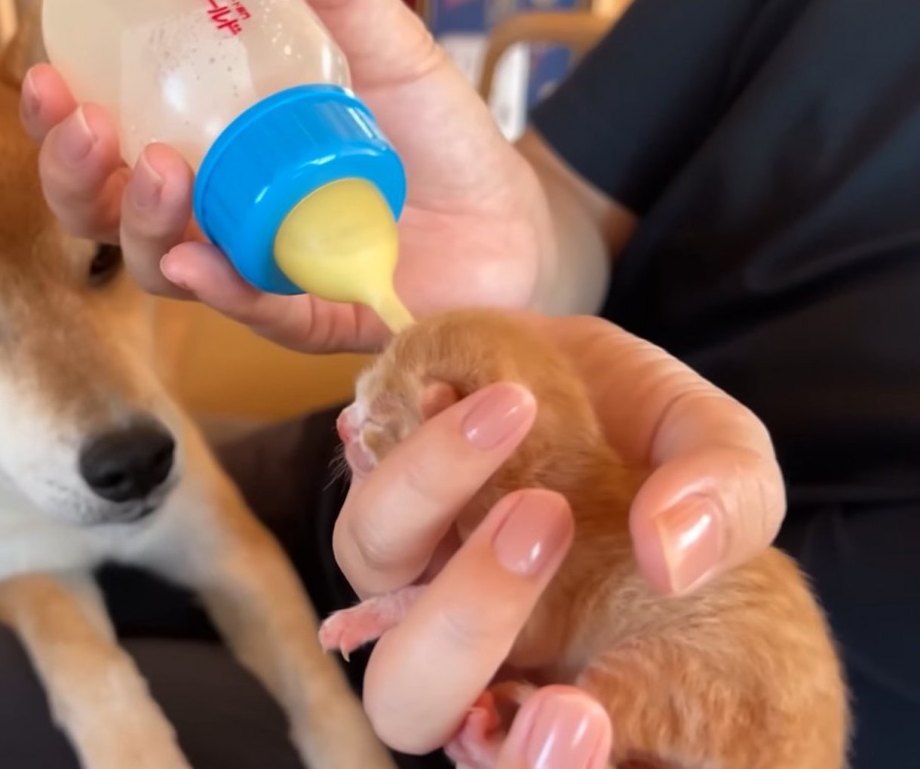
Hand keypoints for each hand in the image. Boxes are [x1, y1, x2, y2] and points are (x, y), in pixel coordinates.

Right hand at [22, 0, 553, 353]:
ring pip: (170, 270)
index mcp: (220, 160)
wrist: (521, 223)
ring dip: (147, 228)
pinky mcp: (318, 320)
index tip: (46, 75)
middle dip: (81, 179)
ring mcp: (265, 275)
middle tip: (81, 128)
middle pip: (118, 216)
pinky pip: (259, 315)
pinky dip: (226, 291)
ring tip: (158, 176)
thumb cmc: (443, 143)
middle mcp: (225, 222)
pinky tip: (200, 263)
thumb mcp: (393, 55)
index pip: (119, 149)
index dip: (68, 121)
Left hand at [331, 315, 784, 758]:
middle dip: (462, 628)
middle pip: (412, 703)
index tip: (579, 717)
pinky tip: (469, 388)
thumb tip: (671, 554)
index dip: (541, 760)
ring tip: (517, 413)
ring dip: (432, 492)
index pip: (537, 757)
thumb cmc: (651, 435)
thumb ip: (727, 503)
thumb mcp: (721, 453)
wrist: (574, 359)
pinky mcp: (378, 504)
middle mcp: (476, 647)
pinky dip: (409, 445)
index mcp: (570, 675)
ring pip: (371, 578)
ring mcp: (413, 575)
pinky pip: (361, 497)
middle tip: (545, 522)